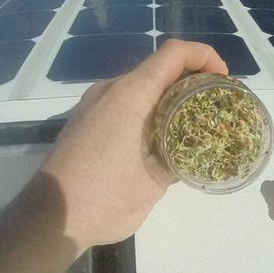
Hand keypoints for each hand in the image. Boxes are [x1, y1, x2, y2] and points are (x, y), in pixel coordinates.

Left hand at [40, 39, 227, 251]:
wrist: (50, 218)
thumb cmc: (104, 198)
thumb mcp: (154, 181)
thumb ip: (178, 155)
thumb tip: (194, 145)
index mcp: (130, 95)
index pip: (175, 54)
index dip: (205, 57)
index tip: (224, 81)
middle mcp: (111, 90)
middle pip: (159, 66)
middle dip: (192, 77)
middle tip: (215, 104)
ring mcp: (95, 103)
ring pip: (142, 83)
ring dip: (170, 93)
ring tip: (193, 122)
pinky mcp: (87, 119)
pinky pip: (125, 100)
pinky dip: (150, 107)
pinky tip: (162, 136)